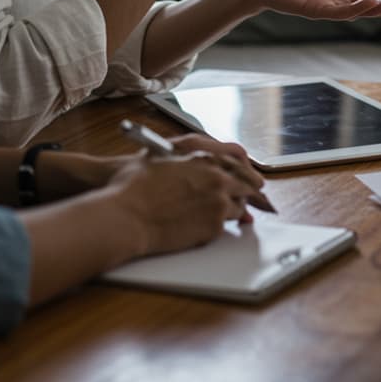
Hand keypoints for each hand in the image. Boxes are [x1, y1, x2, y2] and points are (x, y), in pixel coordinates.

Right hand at [109, 151, 255, 256]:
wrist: (127, 216)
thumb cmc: (135, 186)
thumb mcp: (160, 155)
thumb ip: (186, 156)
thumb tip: (199, 160)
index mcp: (205, 157)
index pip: (239, 161)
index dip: (247, 170)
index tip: (253, 177)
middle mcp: (217, 178)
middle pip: (247, 185)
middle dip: (248, 191)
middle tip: (252, 198)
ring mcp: (218, 203)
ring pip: (239, 206)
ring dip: (234, 208)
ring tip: (222, 212)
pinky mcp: (214, 226)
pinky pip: (226, 226)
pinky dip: (220, 224)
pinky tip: (207, 224)